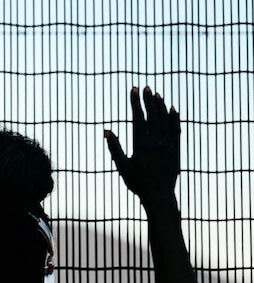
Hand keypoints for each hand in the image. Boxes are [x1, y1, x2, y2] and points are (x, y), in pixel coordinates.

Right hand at [104, 86, 180, 206]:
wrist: (159, 196)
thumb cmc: (137, 182)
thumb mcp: (121, 166)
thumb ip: (114, 148)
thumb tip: (106, 131)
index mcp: (141, 145)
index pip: (139, 118)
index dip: (135, 103)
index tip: (133, 90)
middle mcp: (156, 142)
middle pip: (153, 115)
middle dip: (148, 99)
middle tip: (144, 87)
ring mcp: (168, 145)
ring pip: (165, 120)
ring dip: (160, 105)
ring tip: (156, 94)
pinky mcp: (176, 149)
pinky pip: (176, 129)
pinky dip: (174, 118)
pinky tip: (172, 109)